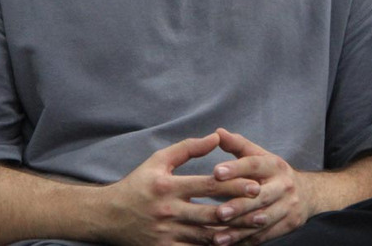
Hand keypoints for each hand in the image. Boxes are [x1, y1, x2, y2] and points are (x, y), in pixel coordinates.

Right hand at [100, 132, 261, 245]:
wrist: (108, 216)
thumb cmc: (137, 184)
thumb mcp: (158, 160)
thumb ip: (188, 149)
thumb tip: (215, 137)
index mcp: (168, 186)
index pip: (208, 185)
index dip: (234, 185)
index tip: (256, 183)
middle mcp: (168, 211)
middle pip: (211, 213)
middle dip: (239, 212)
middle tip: (263, 208)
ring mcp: (166, 233)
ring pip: (205, 236)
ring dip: (232, 233)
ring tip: (254, 227)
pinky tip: (231, 243)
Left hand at [209, 128, 310, 245]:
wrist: (308, 193)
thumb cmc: (273, 173)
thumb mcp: (260, 156)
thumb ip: (238, 145)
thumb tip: (217, 132)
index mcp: (275, 164)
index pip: (254, 164)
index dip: (236, 168)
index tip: (216, 173)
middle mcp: (284, 185)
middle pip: (261, 196)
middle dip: (240, 206)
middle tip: (219, 213)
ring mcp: (289, 206)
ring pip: (263, 220)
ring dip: (240, 230)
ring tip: (217, 237)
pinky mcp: (289, 224)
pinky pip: (265, 235)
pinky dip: (246, 241)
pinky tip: (227, 244)